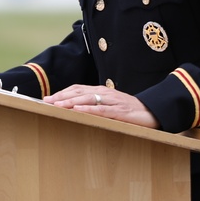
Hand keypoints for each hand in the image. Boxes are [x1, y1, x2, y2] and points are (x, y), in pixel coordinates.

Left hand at [44, 85, 158, 128]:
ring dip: (71, 102)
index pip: (78, 88)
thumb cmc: (129, 111)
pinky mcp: (120, 111)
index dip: (62, 92)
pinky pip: (102, 110)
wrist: (152, 112)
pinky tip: (78, 111)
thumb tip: (75, 110)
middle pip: (79, 92)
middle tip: (47, 102)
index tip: (48, 98)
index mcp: (101, 91)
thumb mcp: (110, 106)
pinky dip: (89, 110)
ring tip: (57, 105)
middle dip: (61, 97)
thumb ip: (95, 106)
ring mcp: (113, 101)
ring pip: (88, 99)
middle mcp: (105, 93)